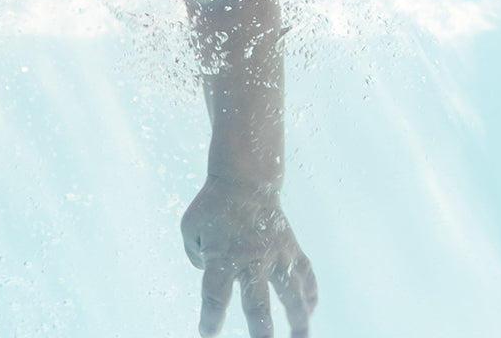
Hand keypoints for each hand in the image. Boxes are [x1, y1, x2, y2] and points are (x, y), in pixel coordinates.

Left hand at [182, 176, 316, 337]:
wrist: (244, 178)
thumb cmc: (213, 205)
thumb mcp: (191, 227)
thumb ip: (195, 255)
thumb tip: (210, 274)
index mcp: (222, 254)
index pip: (215, 293)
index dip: (211, 317)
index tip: (208, 333)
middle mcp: (250, 257)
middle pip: (257, 301)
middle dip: (262, 330)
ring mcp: (275, 252)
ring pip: (290, 292)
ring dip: (298, 318)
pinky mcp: (291, 246)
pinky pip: (305, 273)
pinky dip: (309, 293)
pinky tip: (309, 310)